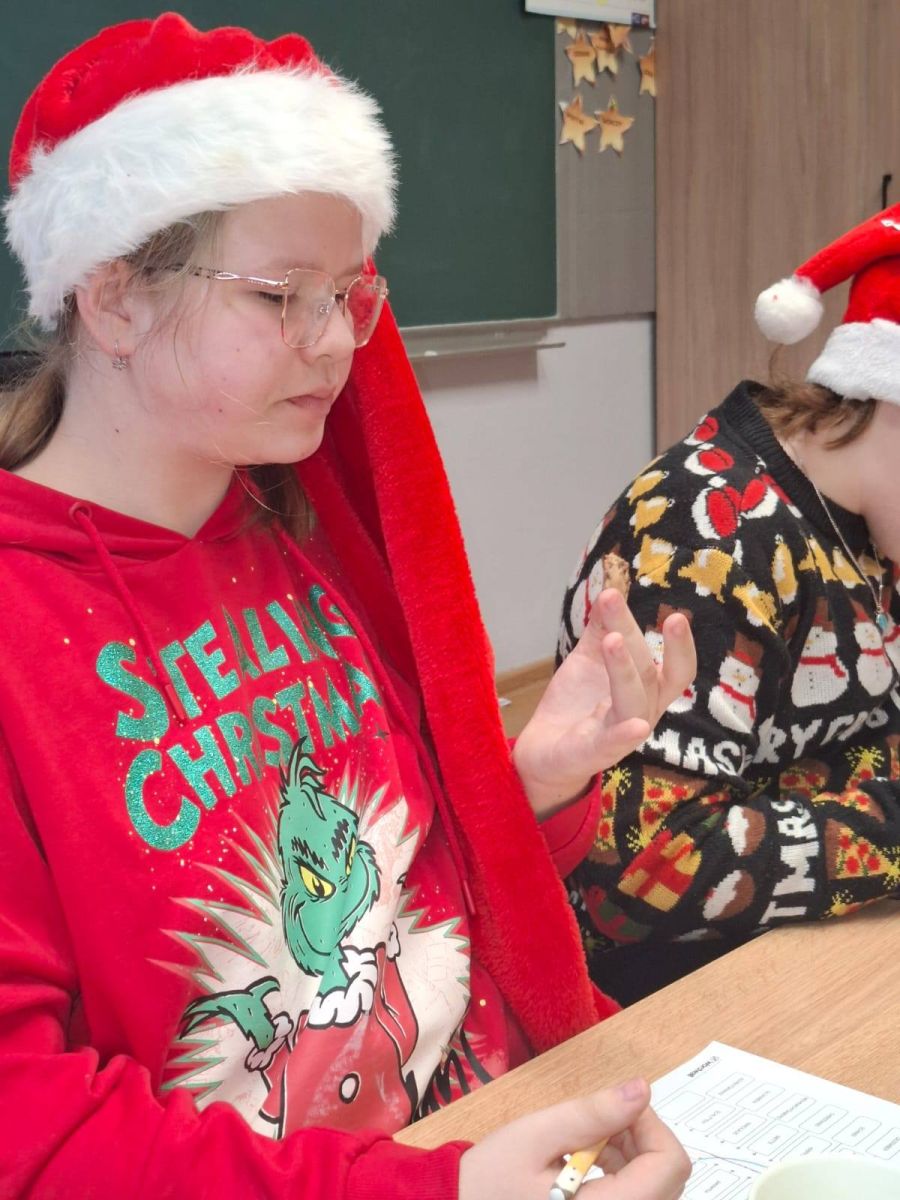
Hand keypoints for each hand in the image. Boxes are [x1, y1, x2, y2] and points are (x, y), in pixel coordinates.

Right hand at [458, 1077, 689, 1199]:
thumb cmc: (491, 1179)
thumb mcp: (536, 1137)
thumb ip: (591, 1114)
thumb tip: (641, 1090)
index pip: (669, 1166)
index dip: (651, 1126)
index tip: (616, 1110)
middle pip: (668, 1178)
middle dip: (640, 1140)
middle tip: (595, 1125)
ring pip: (656, 1189)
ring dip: (632, 1158)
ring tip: (584, 1144)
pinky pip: (637, 1199)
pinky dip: (622, 1177)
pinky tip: (585, 1166)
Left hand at [513, 590, 695, 816]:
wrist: (543, 751)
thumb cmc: (576, 704)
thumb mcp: (588, 660)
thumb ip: (601, 628)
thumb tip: (611, 588)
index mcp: (646, 689)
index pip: (673, 666)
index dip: (679, 643)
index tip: (676, 614)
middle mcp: (642, 711)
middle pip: (651, 674)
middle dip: (652, 644)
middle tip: (664, 616)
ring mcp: (621, 735)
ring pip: (633, 702)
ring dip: (625, 670)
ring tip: (611, 640)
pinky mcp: (595, 753)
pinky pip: (614, 744)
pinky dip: (625, 734)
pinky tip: (636, 726)